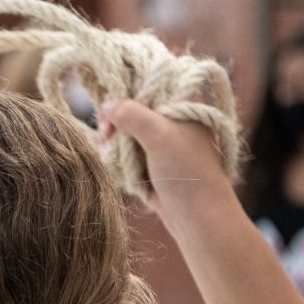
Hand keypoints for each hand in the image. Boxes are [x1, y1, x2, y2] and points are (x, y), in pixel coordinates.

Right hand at [98, 99, 237, 235]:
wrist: (197, 214)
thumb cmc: (186, 171)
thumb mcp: (159, 136)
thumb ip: (132, 115)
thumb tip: (107, 104)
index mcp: (181, 105)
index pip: (145, 88)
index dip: (123, 99)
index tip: (109, 116)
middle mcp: (171, 121)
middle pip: (131, 112)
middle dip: (114, 125)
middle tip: (106, 138)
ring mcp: (161, 143)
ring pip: (125, 134)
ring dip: (114, 145)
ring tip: (112, 157)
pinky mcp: (153, 163)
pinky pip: (127, 154)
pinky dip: (119, 160)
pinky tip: (117, 167)